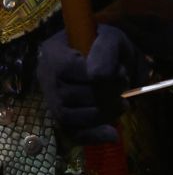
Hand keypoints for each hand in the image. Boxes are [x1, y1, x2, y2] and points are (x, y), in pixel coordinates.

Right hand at [36, 25, 144, 143]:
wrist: (103, 56)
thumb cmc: (105, 46)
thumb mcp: (112, 38)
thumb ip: (106, 51)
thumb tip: (99, 77)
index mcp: (53, 51)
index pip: (65, 68)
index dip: (96, 76)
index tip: (122, 75)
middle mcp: (45, 76)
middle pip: (67, 95)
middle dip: (103, 97)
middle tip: (125, 91)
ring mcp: (50, 98)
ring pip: (67, 116)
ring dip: (101, 115)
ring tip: (122, 105)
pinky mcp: (61, 116)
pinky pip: (69, 132)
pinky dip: (92, 135)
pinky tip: (112, 135)